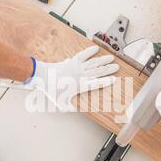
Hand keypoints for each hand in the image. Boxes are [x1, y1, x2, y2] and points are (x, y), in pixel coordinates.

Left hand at [2, 46, 118, 111]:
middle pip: (98, 71)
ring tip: (111, 58)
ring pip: (93, 63)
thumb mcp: (61, 103)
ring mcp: (77, 67)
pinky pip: (83, 55)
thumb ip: (69, 108)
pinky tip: (96, 49)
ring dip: (103, 60)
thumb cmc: (51, 90)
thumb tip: (74, 111)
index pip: (96, 83)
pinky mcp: (72, 61)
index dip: (106, 81)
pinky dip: (90, 51)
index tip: (114, 79)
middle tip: (117, 67)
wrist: (43, 77)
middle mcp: (81, 75)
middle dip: (109, 69)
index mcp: (80, 86)